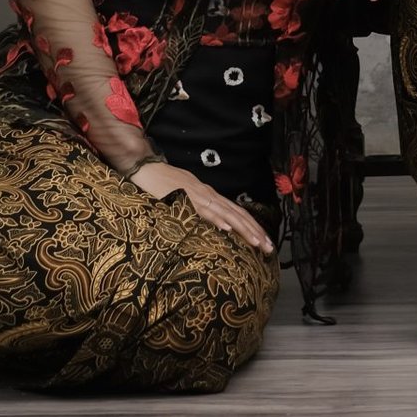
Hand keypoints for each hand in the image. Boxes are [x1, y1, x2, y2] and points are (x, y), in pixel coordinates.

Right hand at [128, 159, 275, 252]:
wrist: (146, 169)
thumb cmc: (164, 186)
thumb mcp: (186, 199)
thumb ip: (199, 210)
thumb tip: (212, 226)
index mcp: (210, 196)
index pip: (237, 213)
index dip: (252, 227)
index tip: (265, 242)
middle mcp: (209, 195)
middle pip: (238, 214)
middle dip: (255, 231)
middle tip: (270, 248)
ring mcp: (199, 196)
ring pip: (227, 213)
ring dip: (244, 228)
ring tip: (257, 242)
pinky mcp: (186, 198)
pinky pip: (203, 210)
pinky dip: (216, 218)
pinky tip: (227, 227)